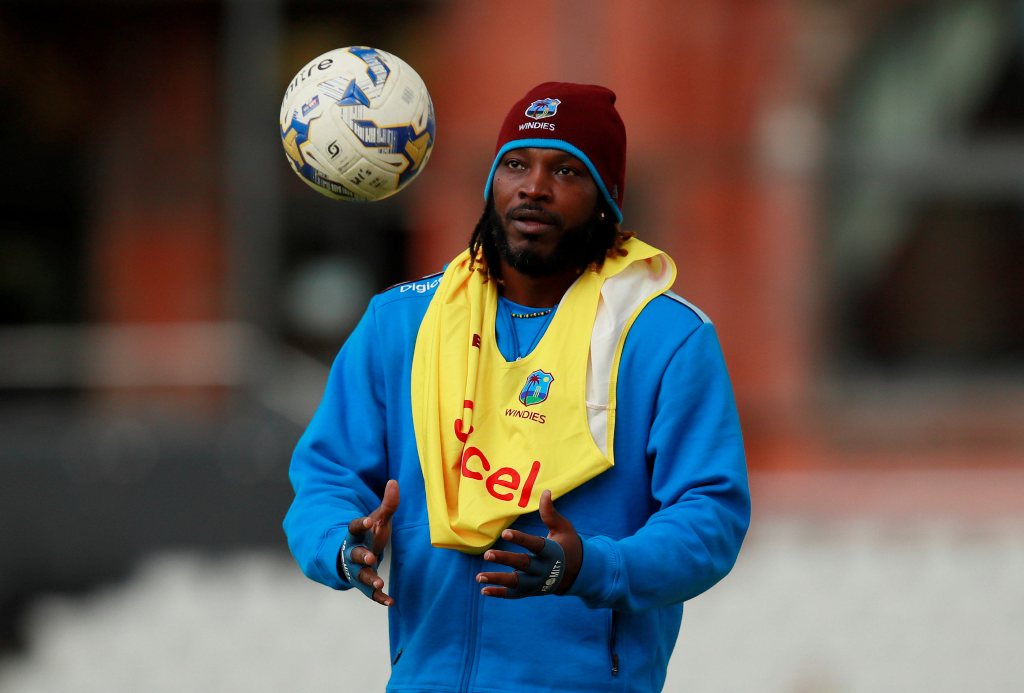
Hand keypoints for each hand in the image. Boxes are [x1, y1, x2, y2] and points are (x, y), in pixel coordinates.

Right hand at [338, 479, 399, 605]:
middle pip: (354, 555)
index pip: (354, 528)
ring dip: (369, 580)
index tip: (368, 520)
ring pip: (361, 576)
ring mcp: (357, 570)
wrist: (354, 556)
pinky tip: (391, 601)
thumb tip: (394, 481)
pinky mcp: (364, 584)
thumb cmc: (369, 535)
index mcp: (354, 535)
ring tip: (380, 583)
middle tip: (370, 557)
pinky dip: (379, 597)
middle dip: (361, 556)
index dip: (360, 524)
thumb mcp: (378, 519)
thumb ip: (387, 504)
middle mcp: (352, 554)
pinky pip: (370, 593)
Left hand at [476, 490, 582, 597]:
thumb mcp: (563, 528)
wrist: (578, 573)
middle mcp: (544, 569)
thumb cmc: (567, 544)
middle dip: (505, 560)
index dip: (520, 539)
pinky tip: (484, 590)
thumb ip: (550, 513)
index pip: (534, 545)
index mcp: (552, 552)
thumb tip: (546, 491)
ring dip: (497, 580)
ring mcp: (537, 583)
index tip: (505, 533)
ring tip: (479, 577)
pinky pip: (514, 594)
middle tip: (487, 554)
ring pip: (516, 583)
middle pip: (523, 565)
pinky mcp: (531, 591)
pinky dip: (499, 593)